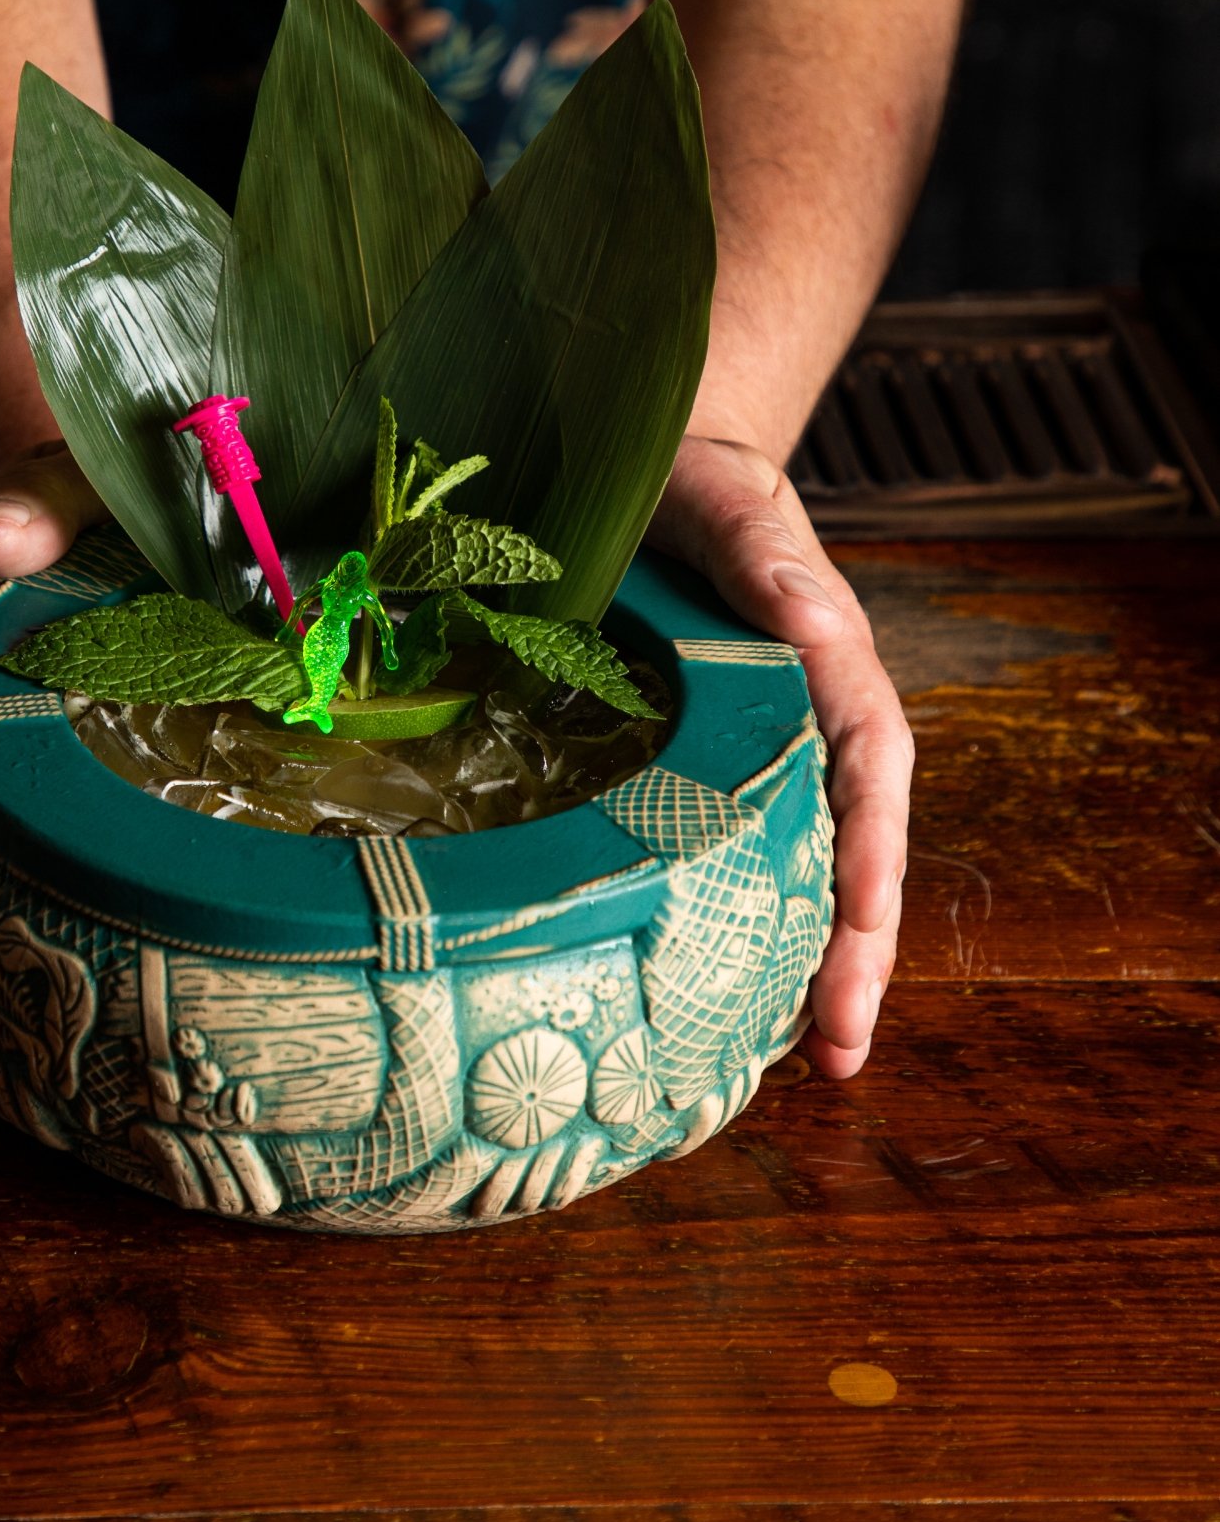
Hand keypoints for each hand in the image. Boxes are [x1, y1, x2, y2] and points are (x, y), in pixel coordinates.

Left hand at [647, 434, 911, 1077]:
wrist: (650, 466)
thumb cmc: (689, 478)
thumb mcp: (722, 497)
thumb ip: (764, 553)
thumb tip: (818, 622)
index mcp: (825, 655)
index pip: (869, 761)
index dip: (870, 848)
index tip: (862, 924)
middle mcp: (811, 714)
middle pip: (855, 841)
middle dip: (857, 945)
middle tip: (841, 1044)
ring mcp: (770, 749)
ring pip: (813, 865)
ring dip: (819, 959)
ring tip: (813, 1056)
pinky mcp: (720, 769)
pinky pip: (752, 855)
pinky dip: (758, 928)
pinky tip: (740, 1002)